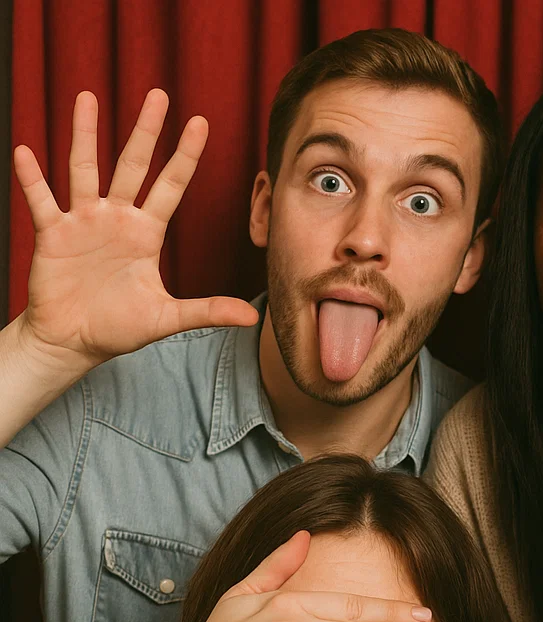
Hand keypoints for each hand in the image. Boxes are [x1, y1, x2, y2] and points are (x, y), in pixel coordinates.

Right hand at [12, 88, 256, 375]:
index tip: (200, 123)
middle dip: (146, 131)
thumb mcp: (168, 318)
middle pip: (133, 165)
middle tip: (159, 94)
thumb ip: (208, 311)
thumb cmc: (121, 327)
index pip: (171, 186)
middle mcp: (117, 219)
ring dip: (86, 135)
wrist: (75, 341)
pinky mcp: (53, 234)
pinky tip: (25, 152)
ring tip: (89, 97)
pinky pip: (41, 200)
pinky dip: (32, 178)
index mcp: (147, 234)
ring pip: (85, 169)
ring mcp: (83, 222)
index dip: (185, 156)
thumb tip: (252, 318)